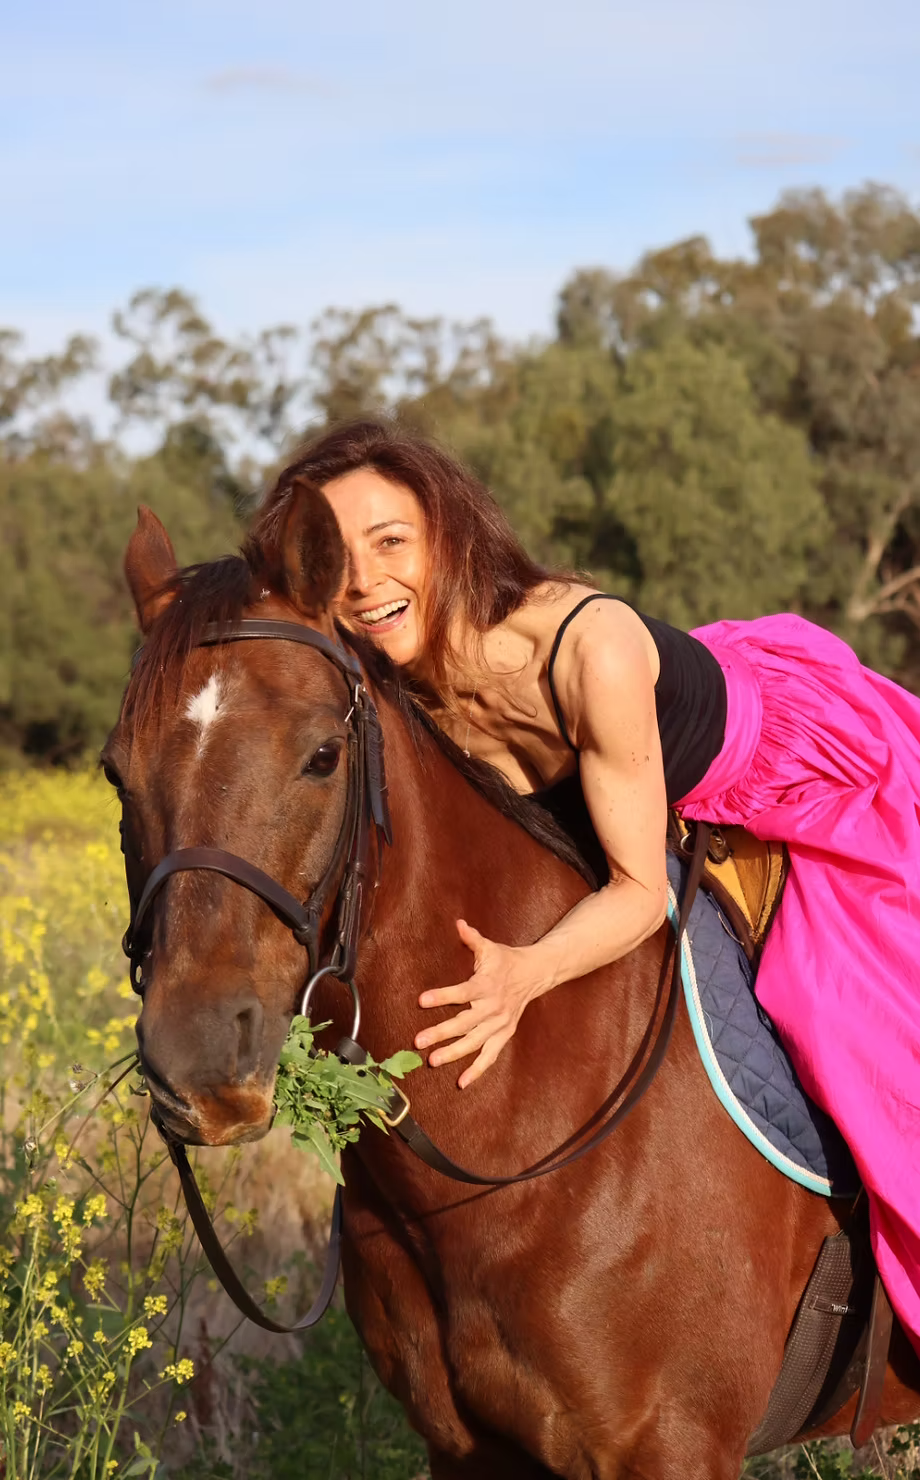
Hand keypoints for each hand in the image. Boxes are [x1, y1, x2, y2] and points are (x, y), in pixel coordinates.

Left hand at [414, 919, 542, 1088]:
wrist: (535, 974)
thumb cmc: (506, 960)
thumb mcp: (490, 947)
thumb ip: (472, 938)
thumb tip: (458, 923)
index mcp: (486, 985)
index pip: (462, 993)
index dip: (442, 996)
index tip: (422, 1000)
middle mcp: (493, 1007)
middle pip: (464, 1023)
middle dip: (440, 1033)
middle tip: (418, 1041)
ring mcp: (499, 1024)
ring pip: (475, 1043)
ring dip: (454, 1053)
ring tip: (433, 1061)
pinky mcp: (504, 1035)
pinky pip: (490, 1056)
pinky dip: (477, 1070)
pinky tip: (461, 1082)